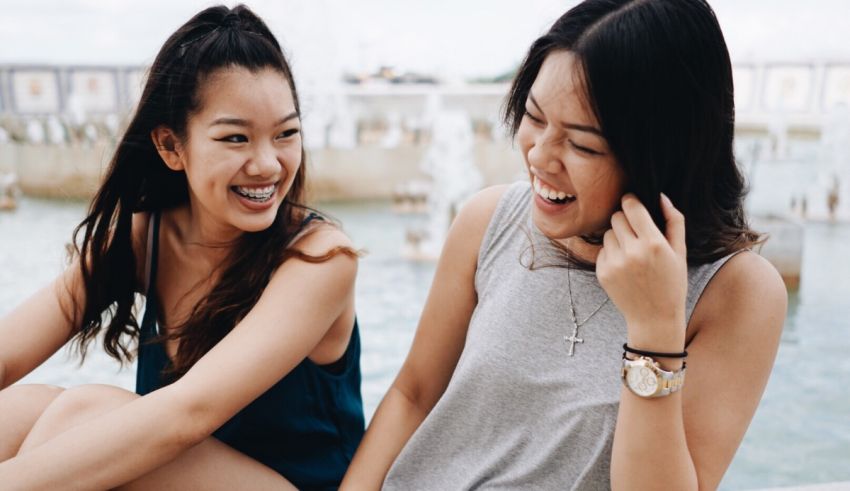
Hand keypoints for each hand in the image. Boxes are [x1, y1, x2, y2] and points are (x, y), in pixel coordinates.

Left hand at [596, 193, 687, 349]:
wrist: (654, 318)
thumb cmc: (671, 283)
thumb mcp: (680, 252)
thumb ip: (674, 221)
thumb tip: (661, 196)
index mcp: (653, 243)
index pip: (631, 206)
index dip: (631, 200)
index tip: (632, 202)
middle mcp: (632, 252)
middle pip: (617, 217)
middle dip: (625, 220)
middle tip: (636, 233)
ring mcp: (614, 263)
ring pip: (608, 233)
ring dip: (617, 237)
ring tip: (632, 253)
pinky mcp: (602, 272)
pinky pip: (602, 250)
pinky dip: (611, 253)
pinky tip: (625, 267)